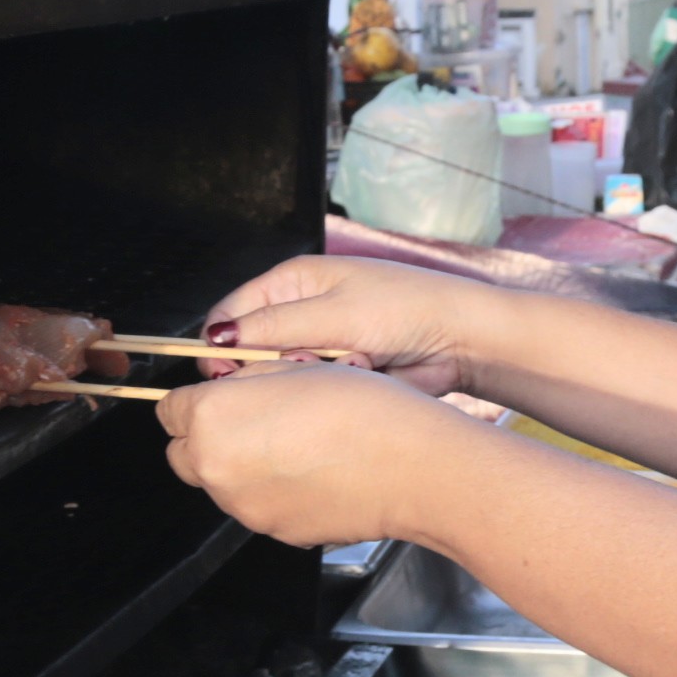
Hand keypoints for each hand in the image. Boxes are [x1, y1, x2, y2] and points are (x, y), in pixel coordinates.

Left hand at [158, 364, 467, 545]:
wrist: (411, 466)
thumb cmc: (362, 408)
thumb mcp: (295, 365)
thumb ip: (247, 380)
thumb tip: (232, 390)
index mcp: (212, 417)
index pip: (168, 410)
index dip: (196, 401)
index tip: (219, 397)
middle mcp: (215, 467)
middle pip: (182, 454)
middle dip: (206, 438)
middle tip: (251, 421)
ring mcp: (242, 507)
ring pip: (220, 483)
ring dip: (240, 465)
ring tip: (294, 447)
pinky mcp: (273, 532)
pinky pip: (257, 506)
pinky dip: (273, 492)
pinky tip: (312, 474)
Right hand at [202, 255, 492, 395]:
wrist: (462, 339)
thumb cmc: (403, 308)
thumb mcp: (333, 313)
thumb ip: (272, 328)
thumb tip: (215, 338)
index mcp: (291, 283)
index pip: (229, 315)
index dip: (219, 345)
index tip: (223, 374)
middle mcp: (299, 313)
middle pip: (251, 352)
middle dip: (272, 366)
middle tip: (304, 365)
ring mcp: (320, 346)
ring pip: (284, 378)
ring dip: (308, 378)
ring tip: (348, 364)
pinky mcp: (339, 374)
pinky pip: (314, 393)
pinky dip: (332, 390)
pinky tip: (361, 377)